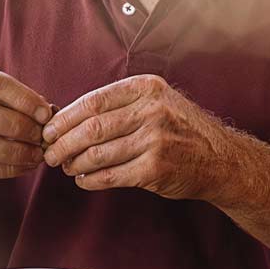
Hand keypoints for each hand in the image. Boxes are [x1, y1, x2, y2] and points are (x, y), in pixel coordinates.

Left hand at [41, 75, 234, 199]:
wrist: (221, 159)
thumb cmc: (181, 130)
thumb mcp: (158, 101)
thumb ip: (121, 104)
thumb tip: (67, 118)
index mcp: (146, 88)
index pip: (93, 101)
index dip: (64, 118)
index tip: (48, 130)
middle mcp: (151, 110)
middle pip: (91, 128)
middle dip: (62, 143)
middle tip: (49, 154)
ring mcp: (154, 140)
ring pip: (97, 153)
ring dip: (74, 163)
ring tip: (66, 167)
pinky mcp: (155, 169)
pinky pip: (111, 176)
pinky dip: (91, 180)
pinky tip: (83, 180)